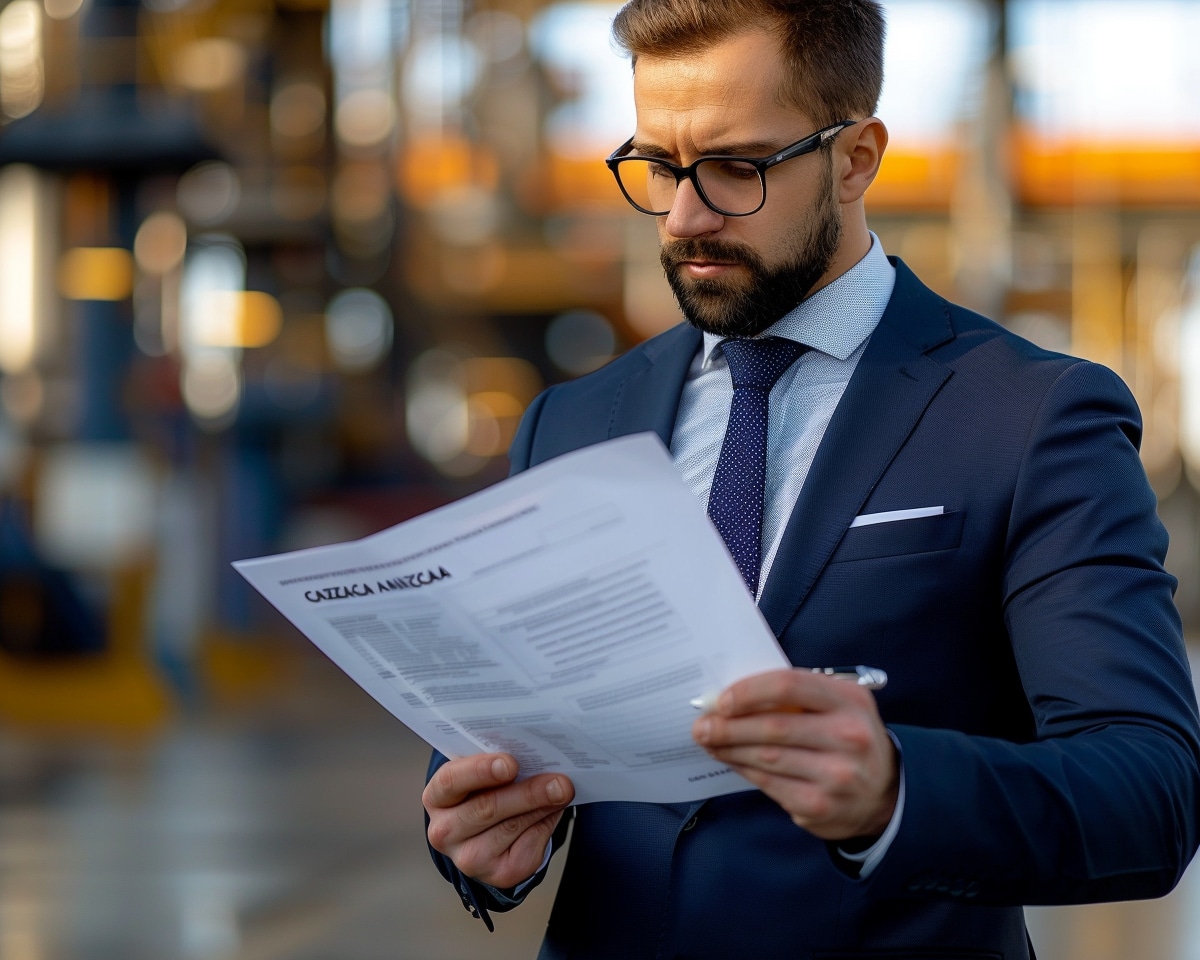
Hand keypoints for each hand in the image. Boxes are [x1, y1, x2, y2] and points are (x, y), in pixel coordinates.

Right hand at [423, 753, 574, 888]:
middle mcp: (445, 832)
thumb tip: (538, 758)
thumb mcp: (483, 773)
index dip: (480, 770)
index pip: (451, 781)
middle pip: (487, 808)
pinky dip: (545, 825)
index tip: (511, 764)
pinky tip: (552, 810)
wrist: (489, 830)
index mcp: (437, 797)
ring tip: (562, 790)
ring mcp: (469, 858)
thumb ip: (500, 764)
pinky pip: (528, 847)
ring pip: (511, 827)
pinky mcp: (498, 875)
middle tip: (558, 781)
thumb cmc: (485, 790)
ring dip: (542, 807)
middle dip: (527, 792)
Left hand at [692, 668, 897, 840]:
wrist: (885, 794)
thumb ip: (797, 695)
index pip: (788, 685)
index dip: (748, 691)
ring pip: (766, 757)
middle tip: (701, 725)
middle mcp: (848, 736)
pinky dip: (743, 769)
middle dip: (727, 725)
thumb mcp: (839, 705)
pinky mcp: (820, 805)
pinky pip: (769, 784)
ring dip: (729, 748)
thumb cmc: (848, 738)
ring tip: (709, 741)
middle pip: (772, 725)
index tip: (721, 700)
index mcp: (849, 700)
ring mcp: (836, 775)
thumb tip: (733, 697)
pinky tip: (731, 760)